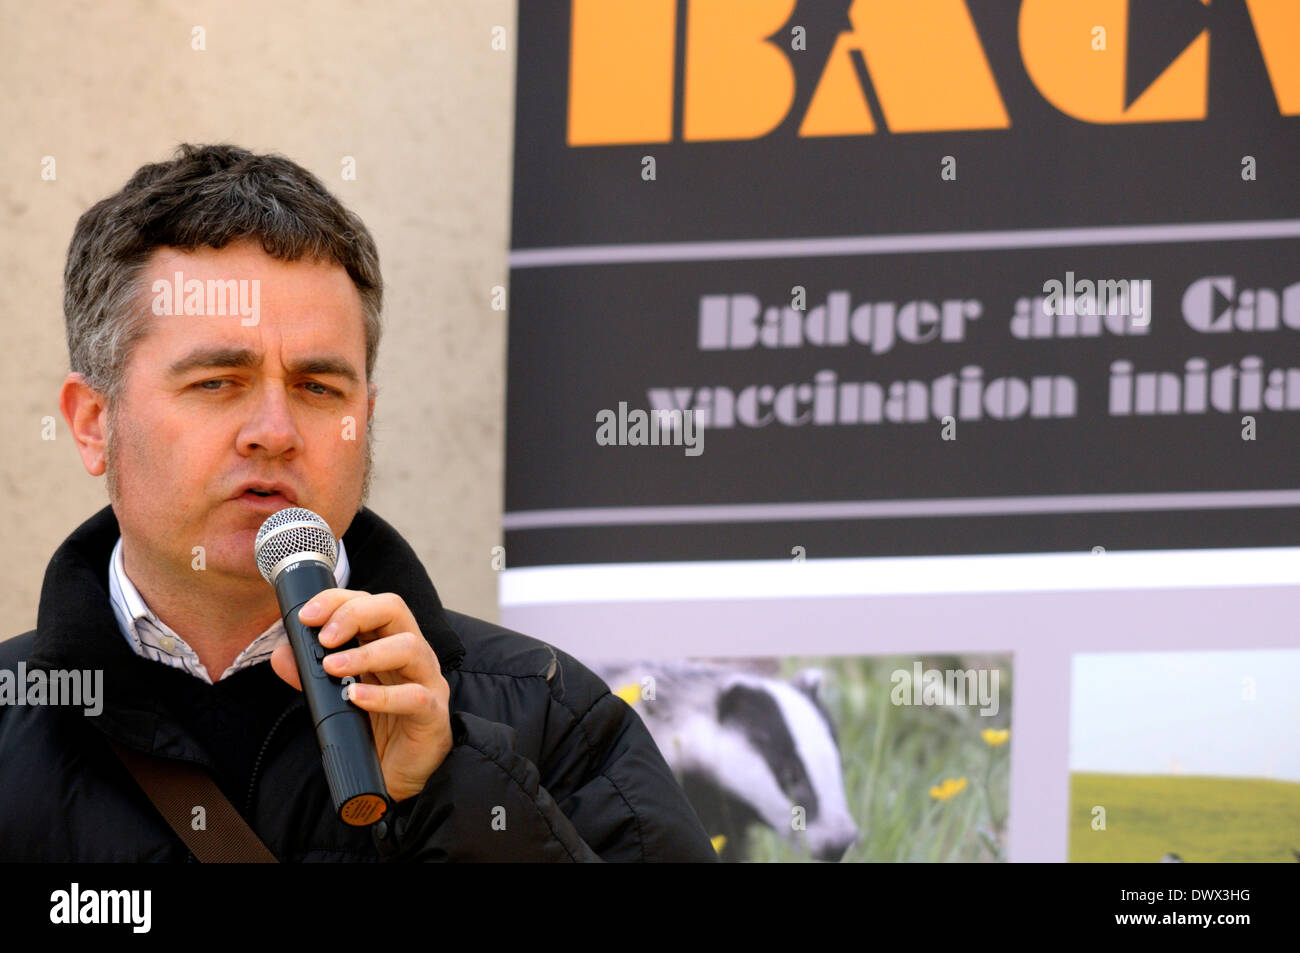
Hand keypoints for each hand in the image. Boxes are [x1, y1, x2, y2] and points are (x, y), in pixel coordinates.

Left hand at [269, 588, 453, 802]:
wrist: (393, 779)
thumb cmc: (372, 729)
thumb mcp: (336, 696)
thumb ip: (311, 674)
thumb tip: (283, 653)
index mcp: (390, 642)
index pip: (370, 602)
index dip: (338, 601)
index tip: (307, 616)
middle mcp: (412, 653)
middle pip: (394, 609)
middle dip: (355, 615)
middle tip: (324, 637)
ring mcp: (428, 681)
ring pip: (409, 647)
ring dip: (366, 654)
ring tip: (332, 667)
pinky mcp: (433, 714)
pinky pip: (415, 697)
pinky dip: (383, 696)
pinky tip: (356, 698)